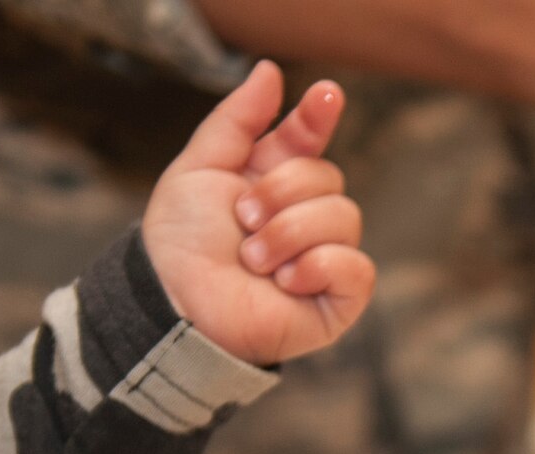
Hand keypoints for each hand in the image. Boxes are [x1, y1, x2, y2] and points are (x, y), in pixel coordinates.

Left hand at [143, 60, 374, 365]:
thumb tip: (272, 70)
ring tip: (254, 260)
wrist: (177, 301)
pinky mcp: (340, 298)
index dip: (320, 116)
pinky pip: (356, 266)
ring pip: (344, 217)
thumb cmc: (182, 241)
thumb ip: (238, 118)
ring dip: (288, 234)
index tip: (326, 94)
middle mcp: (306, 215)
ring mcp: (327, 256)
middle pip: (328, 177)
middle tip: (243, 220)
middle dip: (280, 194)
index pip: (310, 140)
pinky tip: (286, 281)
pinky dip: (317, 267)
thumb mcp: (200, 166)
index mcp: (275, 180)